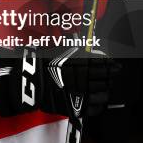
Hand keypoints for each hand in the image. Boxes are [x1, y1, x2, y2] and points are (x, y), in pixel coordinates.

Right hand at [0, 46, 119, 117]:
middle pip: (104, 78)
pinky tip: (98, 102)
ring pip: (102, 93)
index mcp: (78, 61)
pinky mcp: (74, 106)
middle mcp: (81, 76)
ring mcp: (78, 92)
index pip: (102, 63)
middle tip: (112, 76)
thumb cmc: (39, 62)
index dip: (112, 65)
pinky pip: (93, 108)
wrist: (26, 81)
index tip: (117, 66)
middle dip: (110, 77)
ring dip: (105, 91)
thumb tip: (76, 33)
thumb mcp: (56, 47)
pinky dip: (98, 106)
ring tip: (105, 89)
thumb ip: (69, 42)